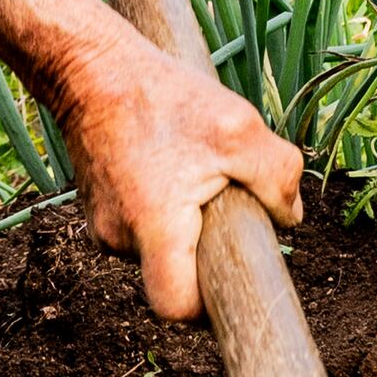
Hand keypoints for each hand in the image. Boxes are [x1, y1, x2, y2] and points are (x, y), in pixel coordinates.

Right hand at [52, 31, 303, 320]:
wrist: (88, 67)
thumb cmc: (161, 95)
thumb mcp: (239, 127)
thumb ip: (278, 175)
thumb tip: (289, 216)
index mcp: (154, 227)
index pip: (176, 307)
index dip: (208, 309)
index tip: (232, 285)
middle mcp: (119, 237)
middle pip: (171, 278)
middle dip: (203, 256)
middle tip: (225, 208)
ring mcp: (102, 226)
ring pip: (157, 251)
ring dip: (183, 228)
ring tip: (194, 174)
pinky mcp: (97, 209)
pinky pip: (140, 229)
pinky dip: (162, 211)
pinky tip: (170, 168)